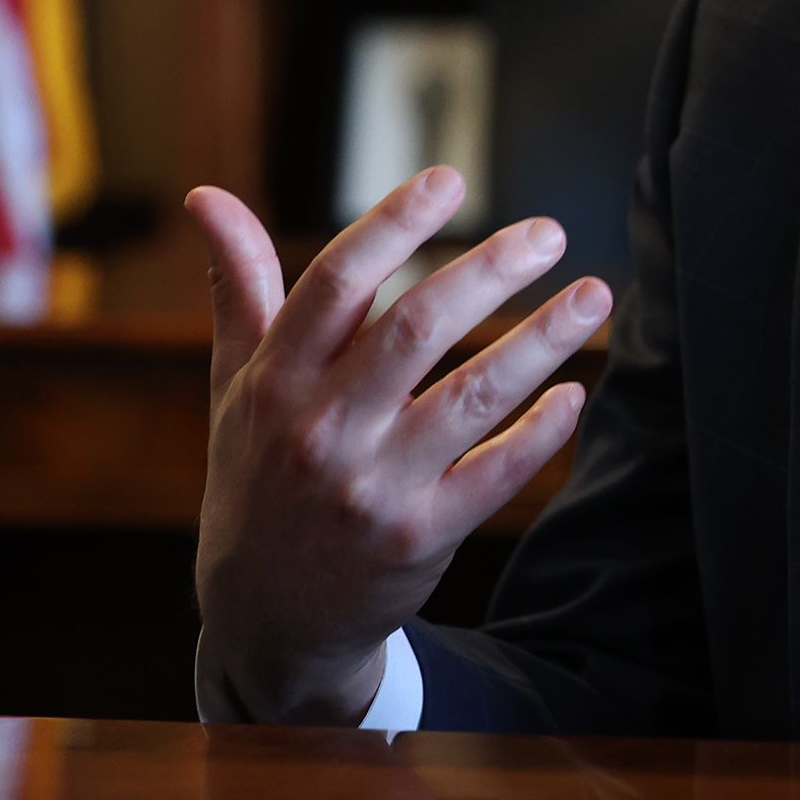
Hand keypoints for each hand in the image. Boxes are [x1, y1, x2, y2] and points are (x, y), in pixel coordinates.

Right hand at [190, 167, 608, 723]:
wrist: (266, 619)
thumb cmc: (258, 475)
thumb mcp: (235, 386)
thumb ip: (239, 288)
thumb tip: (206, 196)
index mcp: (275, 381)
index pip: (336, 283)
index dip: (395, 224)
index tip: (451, 180)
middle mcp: (321, 429)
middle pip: (417, 329)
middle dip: (491, 271)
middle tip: (549, 232)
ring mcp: (372, 487)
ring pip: (472, 396)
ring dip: (542, 340)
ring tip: (593, 294)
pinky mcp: (420, 537)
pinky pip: (494, 474)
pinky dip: (540, 432)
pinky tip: (574, 393)